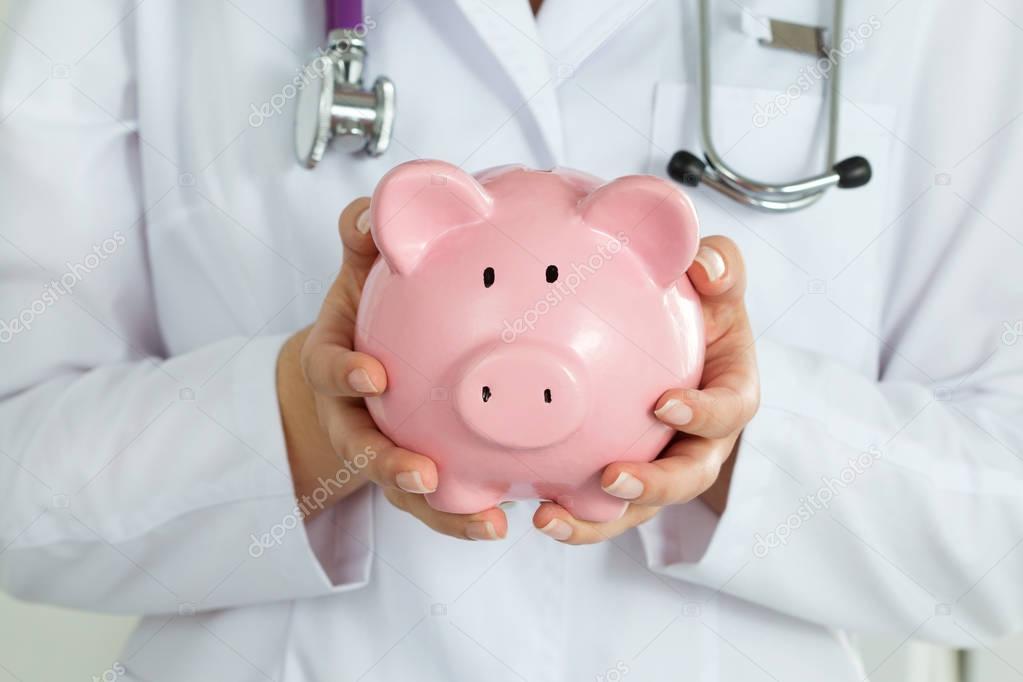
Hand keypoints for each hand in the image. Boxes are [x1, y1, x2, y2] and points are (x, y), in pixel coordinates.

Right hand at [277, 198, 508, 539]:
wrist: (357, 372)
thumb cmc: (365, 319)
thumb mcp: (357, 278)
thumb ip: (363, 244)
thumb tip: (369, 209)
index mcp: (338, 368)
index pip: (331, 371)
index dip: (346, 374)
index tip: (372, 375)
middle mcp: (355, 419)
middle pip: (363, 450)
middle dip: (388, 466)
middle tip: (422, 474)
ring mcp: (384, 453)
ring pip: (405, 490)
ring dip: (440, 511)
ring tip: (486, 523)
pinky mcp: (417, 478)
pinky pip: (441, 505)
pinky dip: (466, 519)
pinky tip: (505, 524)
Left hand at [532, 236, 758, 543]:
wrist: (671, 333)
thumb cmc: (698, 304)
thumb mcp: (715, 278)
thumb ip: (720, 267)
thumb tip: (704, 266)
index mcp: (731, 393)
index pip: (730, 410)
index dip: (705, 413)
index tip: (664, 402)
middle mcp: (702, 441)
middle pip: (689, 478)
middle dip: (654, 486)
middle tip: (610, 477)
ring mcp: (664, 465)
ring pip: (641, 506)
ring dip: (599, 519)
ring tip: (550, 518)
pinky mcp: (627, 478)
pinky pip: (603, 507)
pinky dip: (573, 514)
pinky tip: (532, 510)